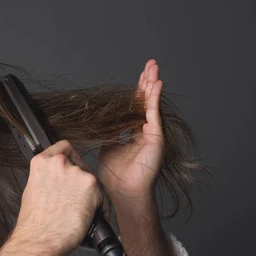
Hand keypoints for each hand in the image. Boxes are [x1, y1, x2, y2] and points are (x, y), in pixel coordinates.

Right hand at [0, 140, 105, 255]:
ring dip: (92, 195)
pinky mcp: (90, 185)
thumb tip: (57, 181)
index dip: (71, 159)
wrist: (40, 240)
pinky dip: (101, 207)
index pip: (63, 147)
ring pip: (92, 181)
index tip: (74, 167)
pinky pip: (102, 195)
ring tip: (83, 213)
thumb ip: (46, 178)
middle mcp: (59, 162)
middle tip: (78, 200)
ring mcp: (76, 172)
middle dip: (81, 183)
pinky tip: (90, 218)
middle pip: (81, 166)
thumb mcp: (32, 190)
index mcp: (41, 162)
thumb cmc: (35, 223)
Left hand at [97, 59, 164, 203]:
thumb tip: (99, 121)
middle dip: (147, 82)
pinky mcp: (155, 139)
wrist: (122, 192)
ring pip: (152, 105)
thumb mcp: (107, 147)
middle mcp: (146, 132)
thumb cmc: (114, 175)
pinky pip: (154, 115)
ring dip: (152, 85)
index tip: (140, 74)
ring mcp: (152, 135)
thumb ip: (109, 132)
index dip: (138, 90)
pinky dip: (155, 99)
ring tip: (153, 68)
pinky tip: (156, 85)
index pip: (137, 107)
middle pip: (147, 102)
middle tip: (150, 64)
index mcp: (135, 133)